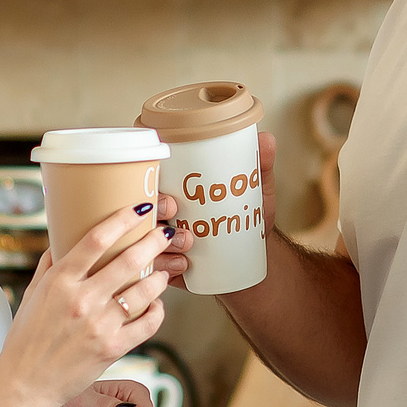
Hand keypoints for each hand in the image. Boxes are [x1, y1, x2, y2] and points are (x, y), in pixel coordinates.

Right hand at [0, 207, 169, 406]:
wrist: (23, 384)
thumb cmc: (26, 338)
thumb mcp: (32, 294)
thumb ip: (50, 265)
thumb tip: (64, 239)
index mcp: (60, 281)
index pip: (96, 239)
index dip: (123, 219)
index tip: (140, 210)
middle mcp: (81, 299)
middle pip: (128, 260)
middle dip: (153, 243)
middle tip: (164, 235)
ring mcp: (99, 325)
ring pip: (144, 291)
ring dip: (159, 278)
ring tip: (162, 272)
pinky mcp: (112, 348)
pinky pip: (148, 324)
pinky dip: (157, 311)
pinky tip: (156, 305)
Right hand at [153, 131, 280, 292]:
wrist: (247, 260)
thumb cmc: (241, 222)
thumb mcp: (253, 193)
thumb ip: (259, 167)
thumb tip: (265, 139)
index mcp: (172, 191)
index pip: (147, 180)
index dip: (147, 181)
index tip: (169, 190)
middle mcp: (160, 216)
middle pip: (140, 209)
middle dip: (155, 210)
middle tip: (175, 212)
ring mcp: (159, 242)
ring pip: (144, 241)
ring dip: (162, 242)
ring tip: (188, 243)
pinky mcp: (164, 266)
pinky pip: (153, 267)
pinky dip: (166, 266)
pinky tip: (182, 265)